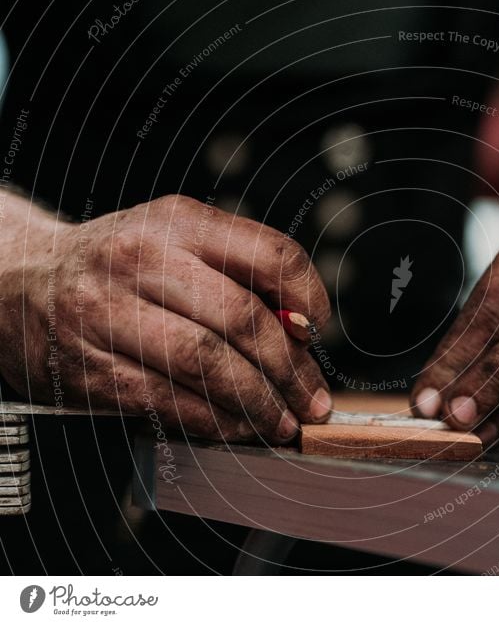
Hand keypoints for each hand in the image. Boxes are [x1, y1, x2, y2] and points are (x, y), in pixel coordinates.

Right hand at [0, 194, 331, 442]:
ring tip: (282, 420)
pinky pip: (168, 403)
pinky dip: (215, 422)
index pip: (270, 253)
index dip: (308, 297)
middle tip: (311, 397)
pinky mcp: (89, 368)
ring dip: (259, 403)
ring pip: (207, 365)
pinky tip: (237, 427)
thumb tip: (300, 325)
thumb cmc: (117, 262)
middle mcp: (140, 262)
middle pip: (242, 319)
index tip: (317, 329)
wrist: (19, 280)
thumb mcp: (176, 237)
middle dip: (290, 369)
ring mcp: (108, 315)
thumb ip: (240, 268)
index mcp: (177, 223)